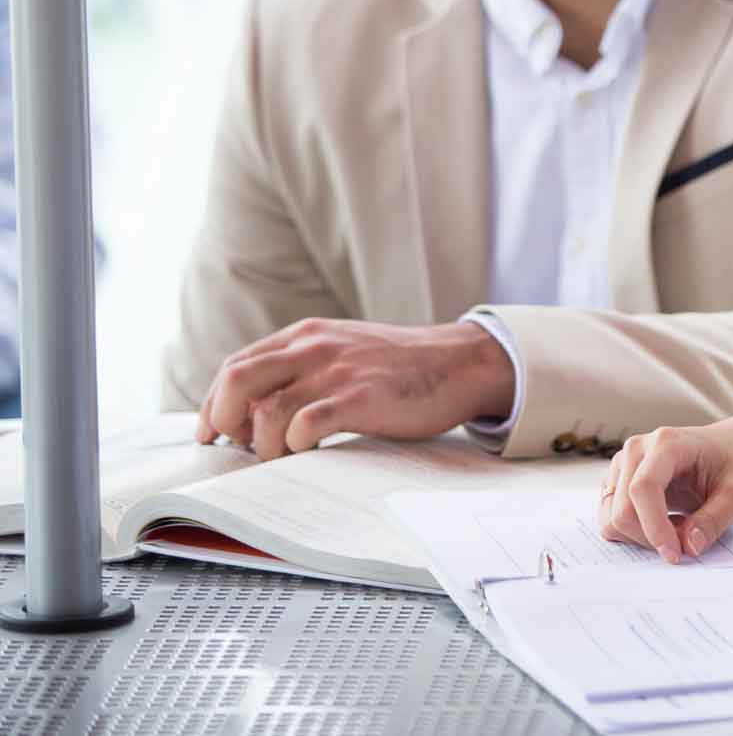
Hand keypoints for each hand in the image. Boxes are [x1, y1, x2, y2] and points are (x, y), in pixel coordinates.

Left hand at [196, 318, 515, 458]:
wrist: (460, 362)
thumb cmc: (401, 366)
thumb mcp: (344, 351)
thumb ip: (304, 367)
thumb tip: (257, 406)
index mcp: (306, 335)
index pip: (236, 366)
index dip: (214, 404)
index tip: (213, 432)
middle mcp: (314, 347)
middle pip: (236, 381)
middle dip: (224, 421)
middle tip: (241, 447)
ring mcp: (337, 372)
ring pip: (266, 412)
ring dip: (265, 445)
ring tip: (284, 456)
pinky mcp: (361, 398)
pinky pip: (306, 425)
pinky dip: (298, 446)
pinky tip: (313, 452)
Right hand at [599, 422, 732, 563]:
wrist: (727, 448)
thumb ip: (715, 519)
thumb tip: (688, 546)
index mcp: (667, 443)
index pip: (643, 488)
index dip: (654, 527)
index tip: (675, 554)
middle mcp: (637, 449)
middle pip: (622, 509)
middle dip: (651, 537)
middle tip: (686, 541)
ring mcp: (623, 464)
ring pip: (611, 518)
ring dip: (641, 536)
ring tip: (678, 526)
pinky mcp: (617, 480)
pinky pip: (610, 518)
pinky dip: (635, 532)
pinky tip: (664, 522)